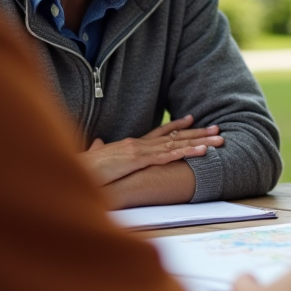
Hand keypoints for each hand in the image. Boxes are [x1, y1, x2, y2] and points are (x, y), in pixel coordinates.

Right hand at [77, 115, 222, 185]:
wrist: (70, 171)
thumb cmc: (82, 168)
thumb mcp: (94, 158)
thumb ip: (99, 149)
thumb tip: (97, 143)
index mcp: (131, 145)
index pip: (159, 133)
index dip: (177, 126)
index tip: (193, 119)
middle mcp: (138, 144)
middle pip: (174, 137)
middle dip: (198, 133)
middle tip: (218, 129)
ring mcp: (139, 151)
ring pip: (176, 144)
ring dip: (200, 142)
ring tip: (220, 140)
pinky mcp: (138, 160)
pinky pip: (168, 156)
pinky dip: (187, 152)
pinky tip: (202, 151)